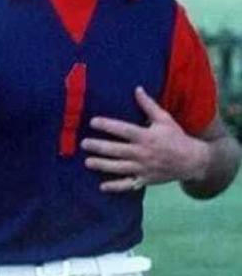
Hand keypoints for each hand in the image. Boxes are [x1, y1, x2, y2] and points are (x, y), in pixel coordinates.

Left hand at [81, 86, 208, 192]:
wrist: (192, 160)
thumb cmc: (176, 137)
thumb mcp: (165, 119)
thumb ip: (149, 106)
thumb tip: (137, 89)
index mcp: (147, 136)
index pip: (124, 130)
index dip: (108, 125)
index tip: (93, 122)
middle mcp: (143, 153)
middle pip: (117, 150)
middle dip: (99, 147)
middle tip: (83, 144)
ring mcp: (143, 168)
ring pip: (119, 168)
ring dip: (102, 165)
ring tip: (88, 162)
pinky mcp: (144, 180)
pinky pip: (128, 185)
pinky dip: (115, 186)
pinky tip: (102, 186)